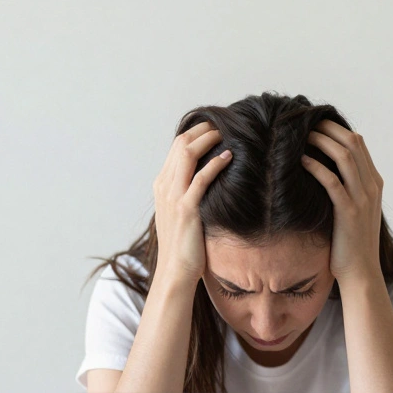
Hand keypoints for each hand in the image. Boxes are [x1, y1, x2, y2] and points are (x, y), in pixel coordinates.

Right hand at [151, 121, 230, 286]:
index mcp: (163, 184)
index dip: (196, 132)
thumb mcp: (184, 212)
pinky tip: (229, 156)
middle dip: (203, 129)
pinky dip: (215, 164)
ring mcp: (173, 196)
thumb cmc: (185, 244)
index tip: (217, 126)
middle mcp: (165, 185)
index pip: (177, 147)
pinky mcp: (186, 208)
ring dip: (208, 140)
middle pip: (181, 144)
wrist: (176, 270)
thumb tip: (212, 179)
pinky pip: (200, 179)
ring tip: (228, 132)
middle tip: (225, 122)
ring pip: (187, 155)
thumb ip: (191, 193)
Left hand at [301, 120, 383, 284]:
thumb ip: (348, 187)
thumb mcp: (355, 209)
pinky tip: (301, 161)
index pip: (359, 143)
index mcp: (375, 183)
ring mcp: (362, 199)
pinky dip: (316, 166)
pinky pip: (331, 181)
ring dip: (321, 141)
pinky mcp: (349, 212)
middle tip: (304, 122)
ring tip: (301, 136)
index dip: (336, 128)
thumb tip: (324, 167)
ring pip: (344, 156)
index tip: (315, 123)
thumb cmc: (352, 242)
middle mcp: (372, 187)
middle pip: (352, 143)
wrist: (361, 271)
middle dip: (327, 128)